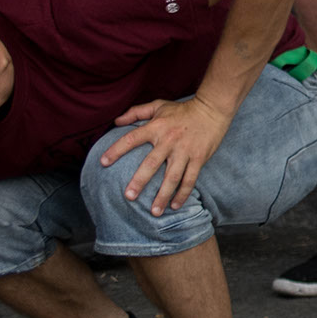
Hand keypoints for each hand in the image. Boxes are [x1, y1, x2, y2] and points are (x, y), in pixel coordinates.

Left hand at [97, 96, 230, 212]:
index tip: (102, 163)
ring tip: (155, 211)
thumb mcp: (159, 105)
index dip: (116, 150)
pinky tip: (175, 205)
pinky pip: (190, 179)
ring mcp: (185, 151)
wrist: (213, 108)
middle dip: (140, 181)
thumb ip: (136, 112)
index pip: (132, 139)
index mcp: (156, 128)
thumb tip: (116, 121)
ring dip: (163, 195)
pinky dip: (183, 193)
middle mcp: (169, 140)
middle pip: (151, 164)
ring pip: (172, 176)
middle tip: (129, 197)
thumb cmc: (183, 109)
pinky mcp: (199, 157)